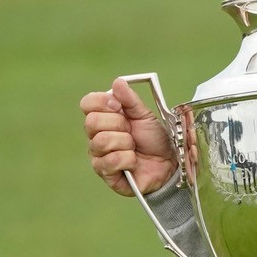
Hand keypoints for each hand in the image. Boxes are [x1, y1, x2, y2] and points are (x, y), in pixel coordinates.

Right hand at [80, 77, 178, 195]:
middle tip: (131, 131)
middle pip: (92, 122)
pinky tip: (134, 161)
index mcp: (103, 118)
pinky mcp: (106, 174)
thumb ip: (131, 100)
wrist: (169, 164)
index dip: (103, 102)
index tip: (119, 107)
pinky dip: (128, 159)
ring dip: (125, 142)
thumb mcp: (145, 116)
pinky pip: (110, 161)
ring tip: (134, 147)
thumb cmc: (155, 140)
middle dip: (119, 124)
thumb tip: (118, 82)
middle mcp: (96, 136)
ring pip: (101, 141)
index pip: (87, 103)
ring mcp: (98, 156)